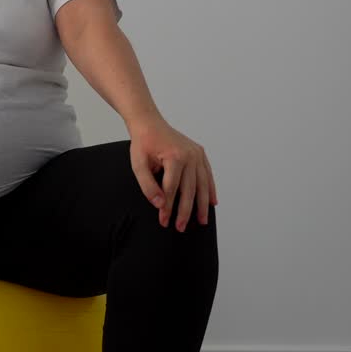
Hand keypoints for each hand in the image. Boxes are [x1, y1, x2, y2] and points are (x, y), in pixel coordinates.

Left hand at [127, 116, 218, 231]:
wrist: (150, 124)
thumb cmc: (143, 144)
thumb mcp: (138, 165)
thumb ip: (147, 186)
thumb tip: (159, 204)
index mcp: (175, 157)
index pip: (172, 189)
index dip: (168, 208)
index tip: (164, 221)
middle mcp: (190, 155)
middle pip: (189, 190)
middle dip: (185, 211)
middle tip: (181, 227)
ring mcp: (197, 154)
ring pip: (202, 185)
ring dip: (202, 205)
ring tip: (202, 221)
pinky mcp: (200, 153)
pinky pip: (207, 175)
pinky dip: (210, 189)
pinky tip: (212, 202)